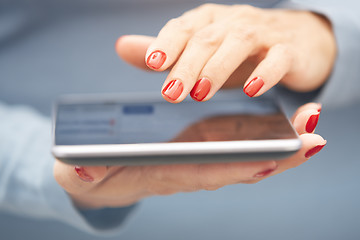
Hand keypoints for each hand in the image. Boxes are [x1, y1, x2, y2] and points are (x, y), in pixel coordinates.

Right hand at [54, 103, 325, 208]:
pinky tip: (283, 122)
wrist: (96, 178)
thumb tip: (81, 169)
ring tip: (310, 122)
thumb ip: (82, 171)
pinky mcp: (196, 147)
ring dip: (279, 142)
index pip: (205, 172)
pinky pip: (234, 144)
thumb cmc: (93, 173)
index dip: (237, 168)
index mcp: (165, 174)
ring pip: (243, 154)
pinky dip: (261, 135)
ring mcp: (196, 158)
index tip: (271, 161)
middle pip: (237, 164)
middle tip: (313, 139)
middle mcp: (188, 169)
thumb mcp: (81, 171)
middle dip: (277, 154)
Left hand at [116, 4, 335, 101]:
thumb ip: (166, 51)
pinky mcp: (289, 49)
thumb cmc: (242, 50)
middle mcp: (233, 21)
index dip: (167, 43)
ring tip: (200, 93)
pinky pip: (278, 57)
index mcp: (210, 20)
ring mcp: (263, 33)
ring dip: (217, 68)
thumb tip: (123, 47)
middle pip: (207, 39)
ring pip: (239, 44)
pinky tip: (252, 90)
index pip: (184, 27)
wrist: (297, 40)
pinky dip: (266, 72)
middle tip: (171, 94)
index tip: (152, 64)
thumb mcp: (202, 51)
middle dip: (186, 66)